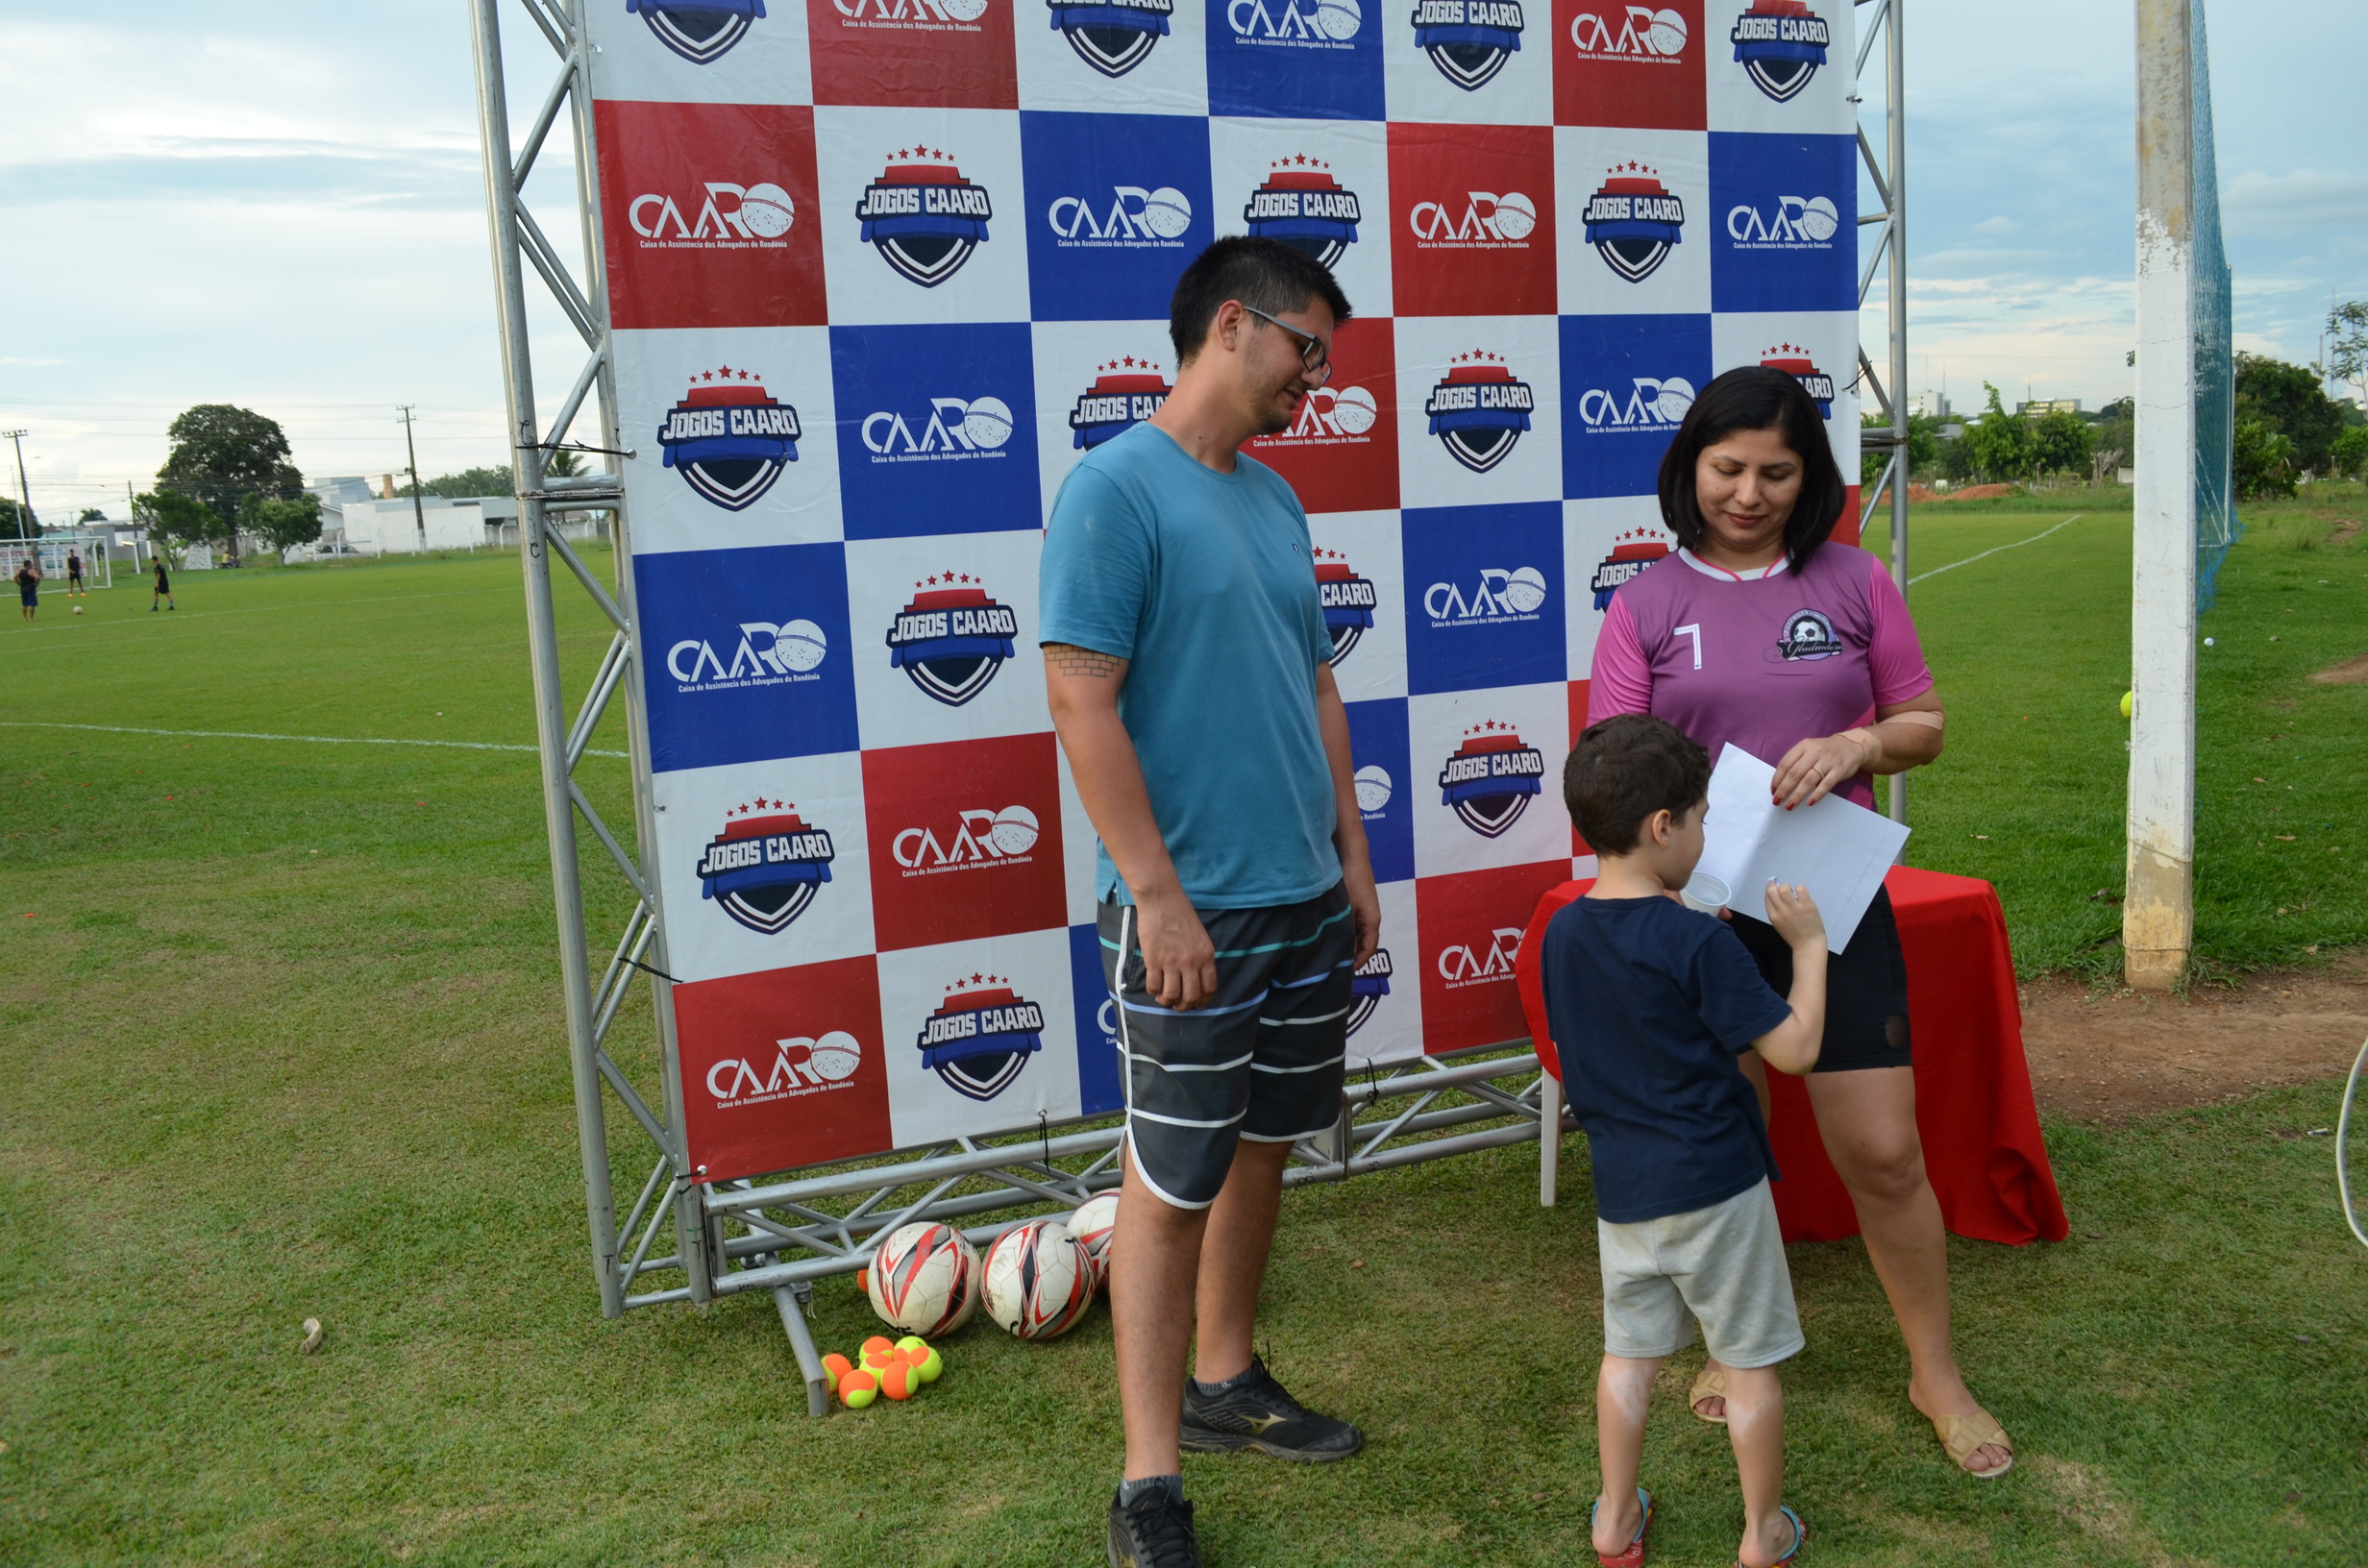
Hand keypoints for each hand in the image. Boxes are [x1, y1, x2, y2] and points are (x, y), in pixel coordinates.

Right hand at [1134, 888, 1216, 1009]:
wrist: (1162, 900)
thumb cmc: (1181, 915)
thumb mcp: (1201, 937)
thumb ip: (1201, 957)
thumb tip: (1195, 978)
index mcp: (1206, 956)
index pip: (1210, 988)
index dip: (1203, 1001)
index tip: (1197, 1004)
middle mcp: (1191, 962)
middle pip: (1191, 996)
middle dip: (1184, 1006)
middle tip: (1177, 1004)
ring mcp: (1172, 962)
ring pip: (1172, 995)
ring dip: (1167, 1001)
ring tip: (1163, 997)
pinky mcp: (1154, 960)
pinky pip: (1154, 985)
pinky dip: (1153, 990)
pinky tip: (1153, 986)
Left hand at [1342, 856, 1382, 966]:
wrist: (1352, 856)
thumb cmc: (1350, 880)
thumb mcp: (1345, 909)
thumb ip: (1344, 931)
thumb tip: (1340, 951)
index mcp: (1373, 921)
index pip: (1369, 949)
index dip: (1358, 963)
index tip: (1345, 972)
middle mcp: (1371, 918)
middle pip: (1364, 944)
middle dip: (1352, 956)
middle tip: (1335, 967)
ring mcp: (1365, 911)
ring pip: (1358, 934)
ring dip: (1348, 944)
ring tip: (1332, 954)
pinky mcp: (1358, 904)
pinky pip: (1354, 924)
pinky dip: (1346, 933)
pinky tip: (1332, 935)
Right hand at [1762, 881, 1826, 949]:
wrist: (1808, 944)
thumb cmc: (1793, 935)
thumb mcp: (1778, 924)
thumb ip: (1775, 910)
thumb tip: (1775, 893)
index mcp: (1773, 916)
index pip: (1767, 896)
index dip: (1771, 889)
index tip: (1775, 889)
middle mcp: (1782, 911)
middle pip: (1772, 890)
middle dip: (1776, 886)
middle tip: (1784, 890)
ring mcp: (1794, 908)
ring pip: (1784, 888)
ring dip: (1787, 886)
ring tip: (1793, 893)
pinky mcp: (1807, 905)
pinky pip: (1800, 888)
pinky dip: (1800, 888)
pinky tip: (1802, 896)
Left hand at [1770, 732, 1873, 810]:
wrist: (1851, 745)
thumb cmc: (1824, 751)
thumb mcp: (1808, 749)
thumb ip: (1796, 762)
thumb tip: (1780, 783)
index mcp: (1803, 746)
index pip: (1785, 763)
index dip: (1777, 779)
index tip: (1773, 791)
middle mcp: (1815, 752)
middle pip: (1795, 773)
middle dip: (1784, 789)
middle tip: (1777, 801)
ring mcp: (1828, 761)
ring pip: (1809, 780)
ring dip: (1797, 795)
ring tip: (1790, 805)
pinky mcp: (1839, 770)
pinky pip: (1826, 784)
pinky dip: (1817, 794)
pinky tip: (1809, 802)